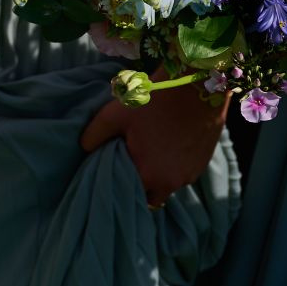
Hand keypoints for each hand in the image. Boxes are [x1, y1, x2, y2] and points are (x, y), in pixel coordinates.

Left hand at [81, 79, 227, 206]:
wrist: (195, 88)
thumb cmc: (152, 102)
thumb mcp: (113, 115)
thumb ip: (93, 136)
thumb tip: (84, 149)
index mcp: (149, 176)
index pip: (128, 196)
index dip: (118, 187)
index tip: (112, 172)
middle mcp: (172, 183)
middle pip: (150, 197)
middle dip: (138, 186)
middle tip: (128, 165)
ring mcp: (190, 174)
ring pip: (168, 186)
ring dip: (157, 177)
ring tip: (147, 154)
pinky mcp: (202, 164)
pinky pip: (182, 175)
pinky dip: (172, 168)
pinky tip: (164, 148)